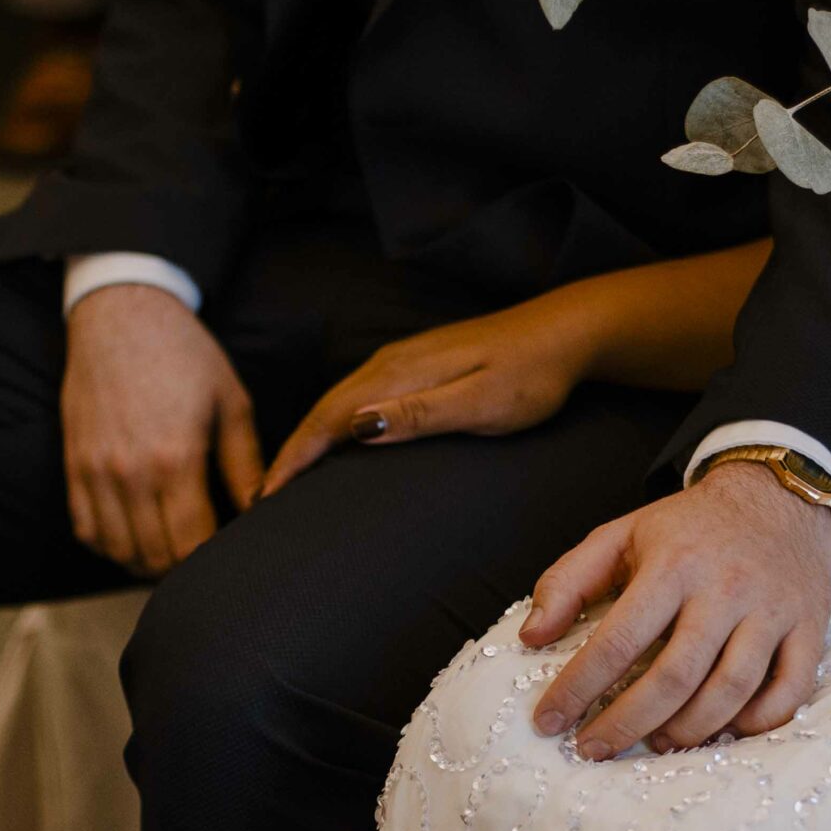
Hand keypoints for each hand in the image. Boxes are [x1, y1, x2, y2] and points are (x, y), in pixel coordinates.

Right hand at [60, 283, 262, 573]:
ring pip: (118, 551)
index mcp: (176, 458)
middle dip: (183, 568)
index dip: (211, 562)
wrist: (122, 313)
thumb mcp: (231, 402)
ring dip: (146, 562)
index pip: (191, 545)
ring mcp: (95, 471)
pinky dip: (110, 545)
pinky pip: (85, 529)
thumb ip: (245, 464)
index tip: (228, 554)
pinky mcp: (73, 464)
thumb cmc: (184, 354)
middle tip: (204, 558)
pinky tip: (134, 537)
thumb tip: (261, 511)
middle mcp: (130, 472)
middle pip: (154, 557)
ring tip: (171, 553)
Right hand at [260, 293, 600, 493]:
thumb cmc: (531, 375)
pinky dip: (338, 422)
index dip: (295, 459)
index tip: (266, 497)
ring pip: (340, 401)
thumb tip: (356, 426)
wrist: (566, 333)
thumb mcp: (481, 403)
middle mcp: (393, 361)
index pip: (328, 419)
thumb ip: (420, 414)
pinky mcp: (420, 362)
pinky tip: (341, 440)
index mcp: (400, 373)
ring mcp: (405, 359)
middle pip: (325, 409)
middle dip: (292, 453)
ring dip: (311, 437)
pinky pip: (362, 395)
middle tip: (264, 497)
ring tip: (291, 476)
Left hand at [522, 463, 830, 760]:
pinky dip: (758, 723)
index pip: (619, 639)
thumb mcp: (621, 534)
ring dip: (689, 729)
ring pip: (732, 689)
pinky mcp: (809, 628)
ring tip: (655, 744)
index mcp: (674, 564)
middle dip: (627, 723)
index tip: (548, 721)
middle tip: (593, 749)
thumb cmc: (688, 527)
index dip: (578, 687)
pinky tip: (725, 733)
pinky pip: (790, 691)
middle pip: (676, 676)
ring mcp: (773, 610)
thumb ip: (569, 580)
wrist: (776, 496)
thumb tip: (532, 637)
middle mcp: (726, 588)